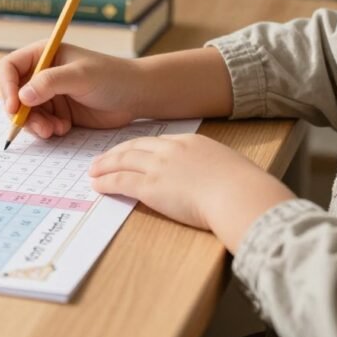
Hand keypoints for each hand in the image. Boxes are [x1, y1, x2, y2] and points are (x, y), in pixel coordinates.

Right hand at [0, 42, 142, 137]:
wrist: (136, 96)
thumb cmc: (112, 77)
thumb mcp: (80, 76)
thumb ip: (50, 83)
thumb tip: (21, 96)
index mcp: (42, 55)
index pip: (9, 68)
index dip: (6, 87)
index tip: (14, 108)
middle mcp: (40, 74)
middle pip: (12, 94)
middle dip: (21, 113)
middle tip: (39, 127)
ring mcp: (47, 95)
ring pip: (24, 113)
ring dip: (34, 125)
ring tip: (54, 130)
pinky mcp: (56, 112)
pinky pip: (38, 124)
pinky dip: (46, 129)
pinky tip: (63, 128)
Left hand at [89, 133, 295, 250]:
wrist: (239, 194)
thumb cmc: (244, 188)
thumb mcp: (228, 168)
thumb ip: (213, 169)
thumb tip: (214, 180)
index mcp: (191, 143)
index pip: (157, 141)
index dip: (139, 147)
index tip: (129, 151)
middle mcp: (171, 150)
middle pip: (135, 147)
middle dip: (115, 152)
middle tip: (101, 158)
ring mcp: (159, 167)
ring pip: (123, 161)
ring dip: (105, 165)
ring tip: (93, 171)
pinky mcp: (151, 187)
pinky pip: (121, 181)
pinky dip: (106, 182)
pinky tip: (97, 185)